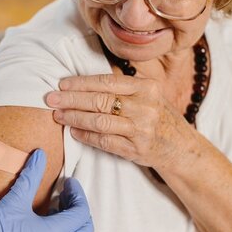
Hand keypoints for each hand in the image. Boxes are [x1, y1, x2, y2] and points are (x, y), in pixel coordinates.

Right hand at [0, 149, 93, 231]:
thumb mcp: (14, 200)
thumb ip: (31, 176)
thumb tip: (40, 155)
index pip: (82, 213)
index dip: (78, 194)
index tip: (67, 181)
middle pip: (83, 228)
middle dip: (77, 207)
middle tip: (64, 192)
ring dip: (68, 219)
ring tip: (52, 202)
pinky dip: (58, 229)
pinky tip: (40, 217)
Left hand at [46, 74, 194, 169]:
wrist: (181, 147)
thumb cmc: (158, 116)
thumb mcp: (149, 95)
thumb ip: (123, 87)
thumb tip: (83, 83)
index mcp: (147, 88)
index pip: (107, 82)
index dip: (81, 83)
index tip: (62, 84)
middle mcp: (145, 107)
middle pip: (100, 101)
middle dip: (71, 100)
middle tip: (51, 99)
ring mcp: (141, 129)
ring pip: (100, 121)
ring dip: (74, 118)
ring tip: (58, 115)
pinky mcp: (135, 149)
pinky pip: (104, 141)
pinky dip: (86, 136)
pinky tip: (73, 131)